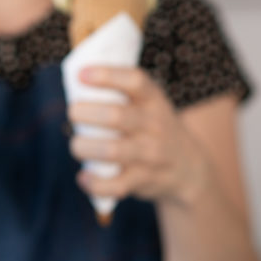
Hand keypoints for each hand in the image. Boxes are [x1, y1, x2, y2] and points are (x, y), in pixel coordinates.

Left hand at [68, 66, 206, 206]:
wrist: (188, 168)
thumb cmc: (151, 127)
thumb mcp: (148, 103)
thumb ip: (119, 91)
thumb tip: (74, 79)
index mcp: (153, 99)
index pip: (134, 81)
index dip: (106, 76)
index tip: (81, 75)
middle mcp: (154, 125)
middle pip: (115, 116)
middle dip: (84, 113)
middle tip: (73, 112)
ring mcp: (151, 154)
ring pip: (111, 150)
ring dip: (83, 147)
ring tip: (77, 145)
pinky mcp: (144, 180)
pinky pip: (115, 185)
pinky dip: (94, 183)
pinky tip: (84, 177)